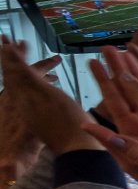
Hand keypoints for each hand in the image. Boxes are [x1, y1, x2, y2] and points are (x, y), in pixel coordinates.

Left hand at [0, 47, 62, 183]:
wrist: (79, 150)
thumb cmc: (67, 121)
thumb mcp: (45, 92)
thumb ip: (24, 73)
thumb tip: (6, 51)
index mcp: (23, 96)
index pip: (10, 70)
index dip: (9, 53)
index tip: (11, 37)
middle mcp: (23, 104)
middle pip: (16, 77)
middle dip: (19, 59)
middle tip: (23, 44)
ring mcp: (32, 113)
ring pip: (27, 87)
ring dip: (35, 72)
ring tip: (51, 65)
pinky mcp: (43, 120)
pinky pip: (37, 97)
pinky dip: (43, 86)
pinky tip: (55, 87)